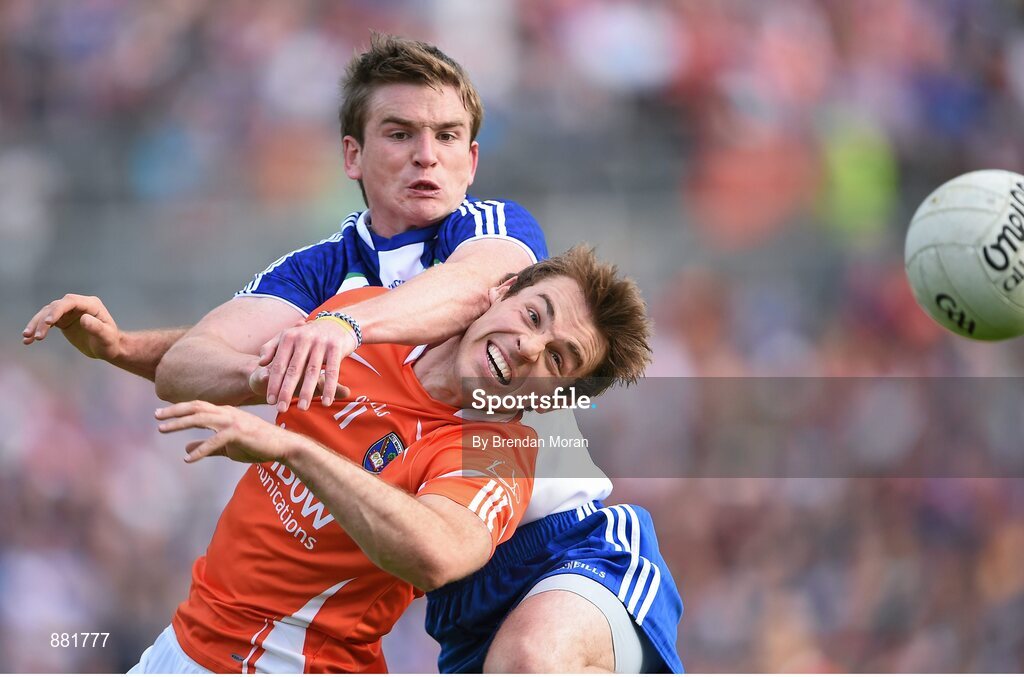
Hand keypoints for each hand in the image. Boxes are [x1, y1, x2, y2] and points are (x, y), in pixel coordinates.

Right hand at [23, 294, 122, 360]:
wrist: (107, 349)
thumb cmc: (110, 342)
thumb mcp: (106, 337)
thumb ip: (97, 327)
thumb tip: (84, 319)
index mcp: (91, 304)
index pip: (70, 302)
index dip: (58, 310)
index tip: (48, 322)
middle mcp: (79, 305)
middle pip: (56, 307)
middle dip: (44, 320)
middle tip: (37, 336)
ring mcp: (69, 312)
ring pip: (47, 313)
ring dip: (36, 324)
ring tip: (27, 338)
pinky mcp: (62, 320)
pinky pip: (46, 322)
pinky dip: (36, 329)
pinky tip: (28, 340)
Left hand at [155, 400, 295, 463]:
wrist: (282, 446)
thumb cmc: (257, 444)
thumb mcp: (227, 445)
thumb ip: (207, 445)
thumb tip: (186, 448)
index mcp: (225, 413)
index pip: (198, 407)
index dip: (178, 409)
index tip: (161, 414)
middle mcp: (227, 413)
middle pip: (196, 408)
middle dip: (174, 411)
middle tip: (156, 415)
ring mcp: (233, 421)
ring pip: (201, 419)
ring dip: (180, 423)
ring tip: (162, 430)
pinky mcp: (239, 434)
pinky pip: (215, 441)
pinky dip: (201, 450)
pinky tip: (189, 459)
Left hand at [258, 319, 357, 411]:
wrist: (337, 323)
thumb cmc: (308, 335)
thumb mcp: (288, 335)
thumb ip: (271, 347)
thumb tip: (261, 362)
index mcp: (289, 336)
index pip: (279, 364)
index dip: (274, 383)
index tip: (270, 401)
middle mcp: (303, 338)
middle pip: (293, 370)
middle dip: (286, 391)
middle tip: (281, 408)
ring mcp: (320, 342)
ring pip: (312, 372)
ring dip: (307, 392)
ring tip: (302, 408)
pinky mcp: (336, 347)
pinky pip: (332, 371)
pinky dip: (329, 388)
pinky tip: (326, 402)